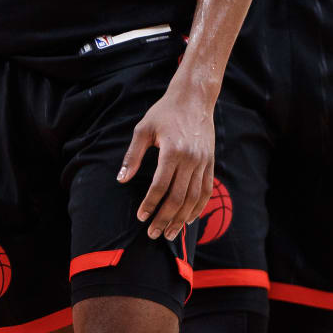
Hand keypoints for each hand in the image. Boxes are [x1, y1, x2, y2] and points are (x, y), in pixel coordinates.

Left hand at [119, 75, 214, 240]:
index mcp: (173, 151)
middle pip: (178, 198)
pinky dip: (199, 208)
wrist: (194, 99)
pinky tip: (189, 219)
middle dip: (164, 219)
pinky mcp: (210, 163)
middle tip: (153, 233)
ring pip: (193, 198)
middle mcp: (191, 159)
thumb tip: (122, 180)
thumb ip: (132, 156)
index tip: (141, 217)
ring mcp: (203, 162)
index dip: (150, 204)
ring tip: (170, 233)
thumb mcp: (143, 129)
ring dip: (181, 219)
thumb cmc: (165, 112)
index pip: (160, 186)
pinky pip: (206, 190)